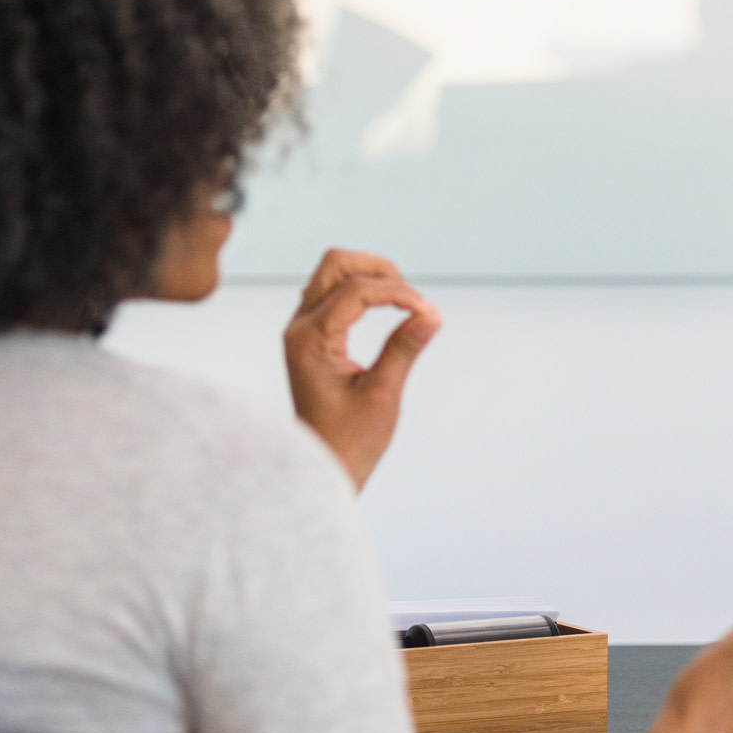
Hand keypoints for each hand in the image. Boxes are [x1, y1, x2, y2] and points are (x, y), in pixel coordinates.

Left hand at [283, 249, 439, 489]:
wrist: (321, 468)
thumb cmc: (349, 441)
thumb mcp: (382, 395)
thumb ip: (404, 349)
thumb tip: (432, 314)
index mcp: (310, 341)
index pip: (355, 291)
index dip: (397, 293)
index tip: (428, 312)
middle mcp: (299, 328)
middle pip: (335, 264)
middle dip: (378, 269)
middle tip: (411, 297)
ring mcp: (301, 330)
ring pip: (332, 273)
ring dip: (371, 277)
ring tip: (404, 302)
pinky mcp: (311, 336)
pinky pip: (332, 293)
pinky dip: (361, 291)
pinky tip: (386, 311)